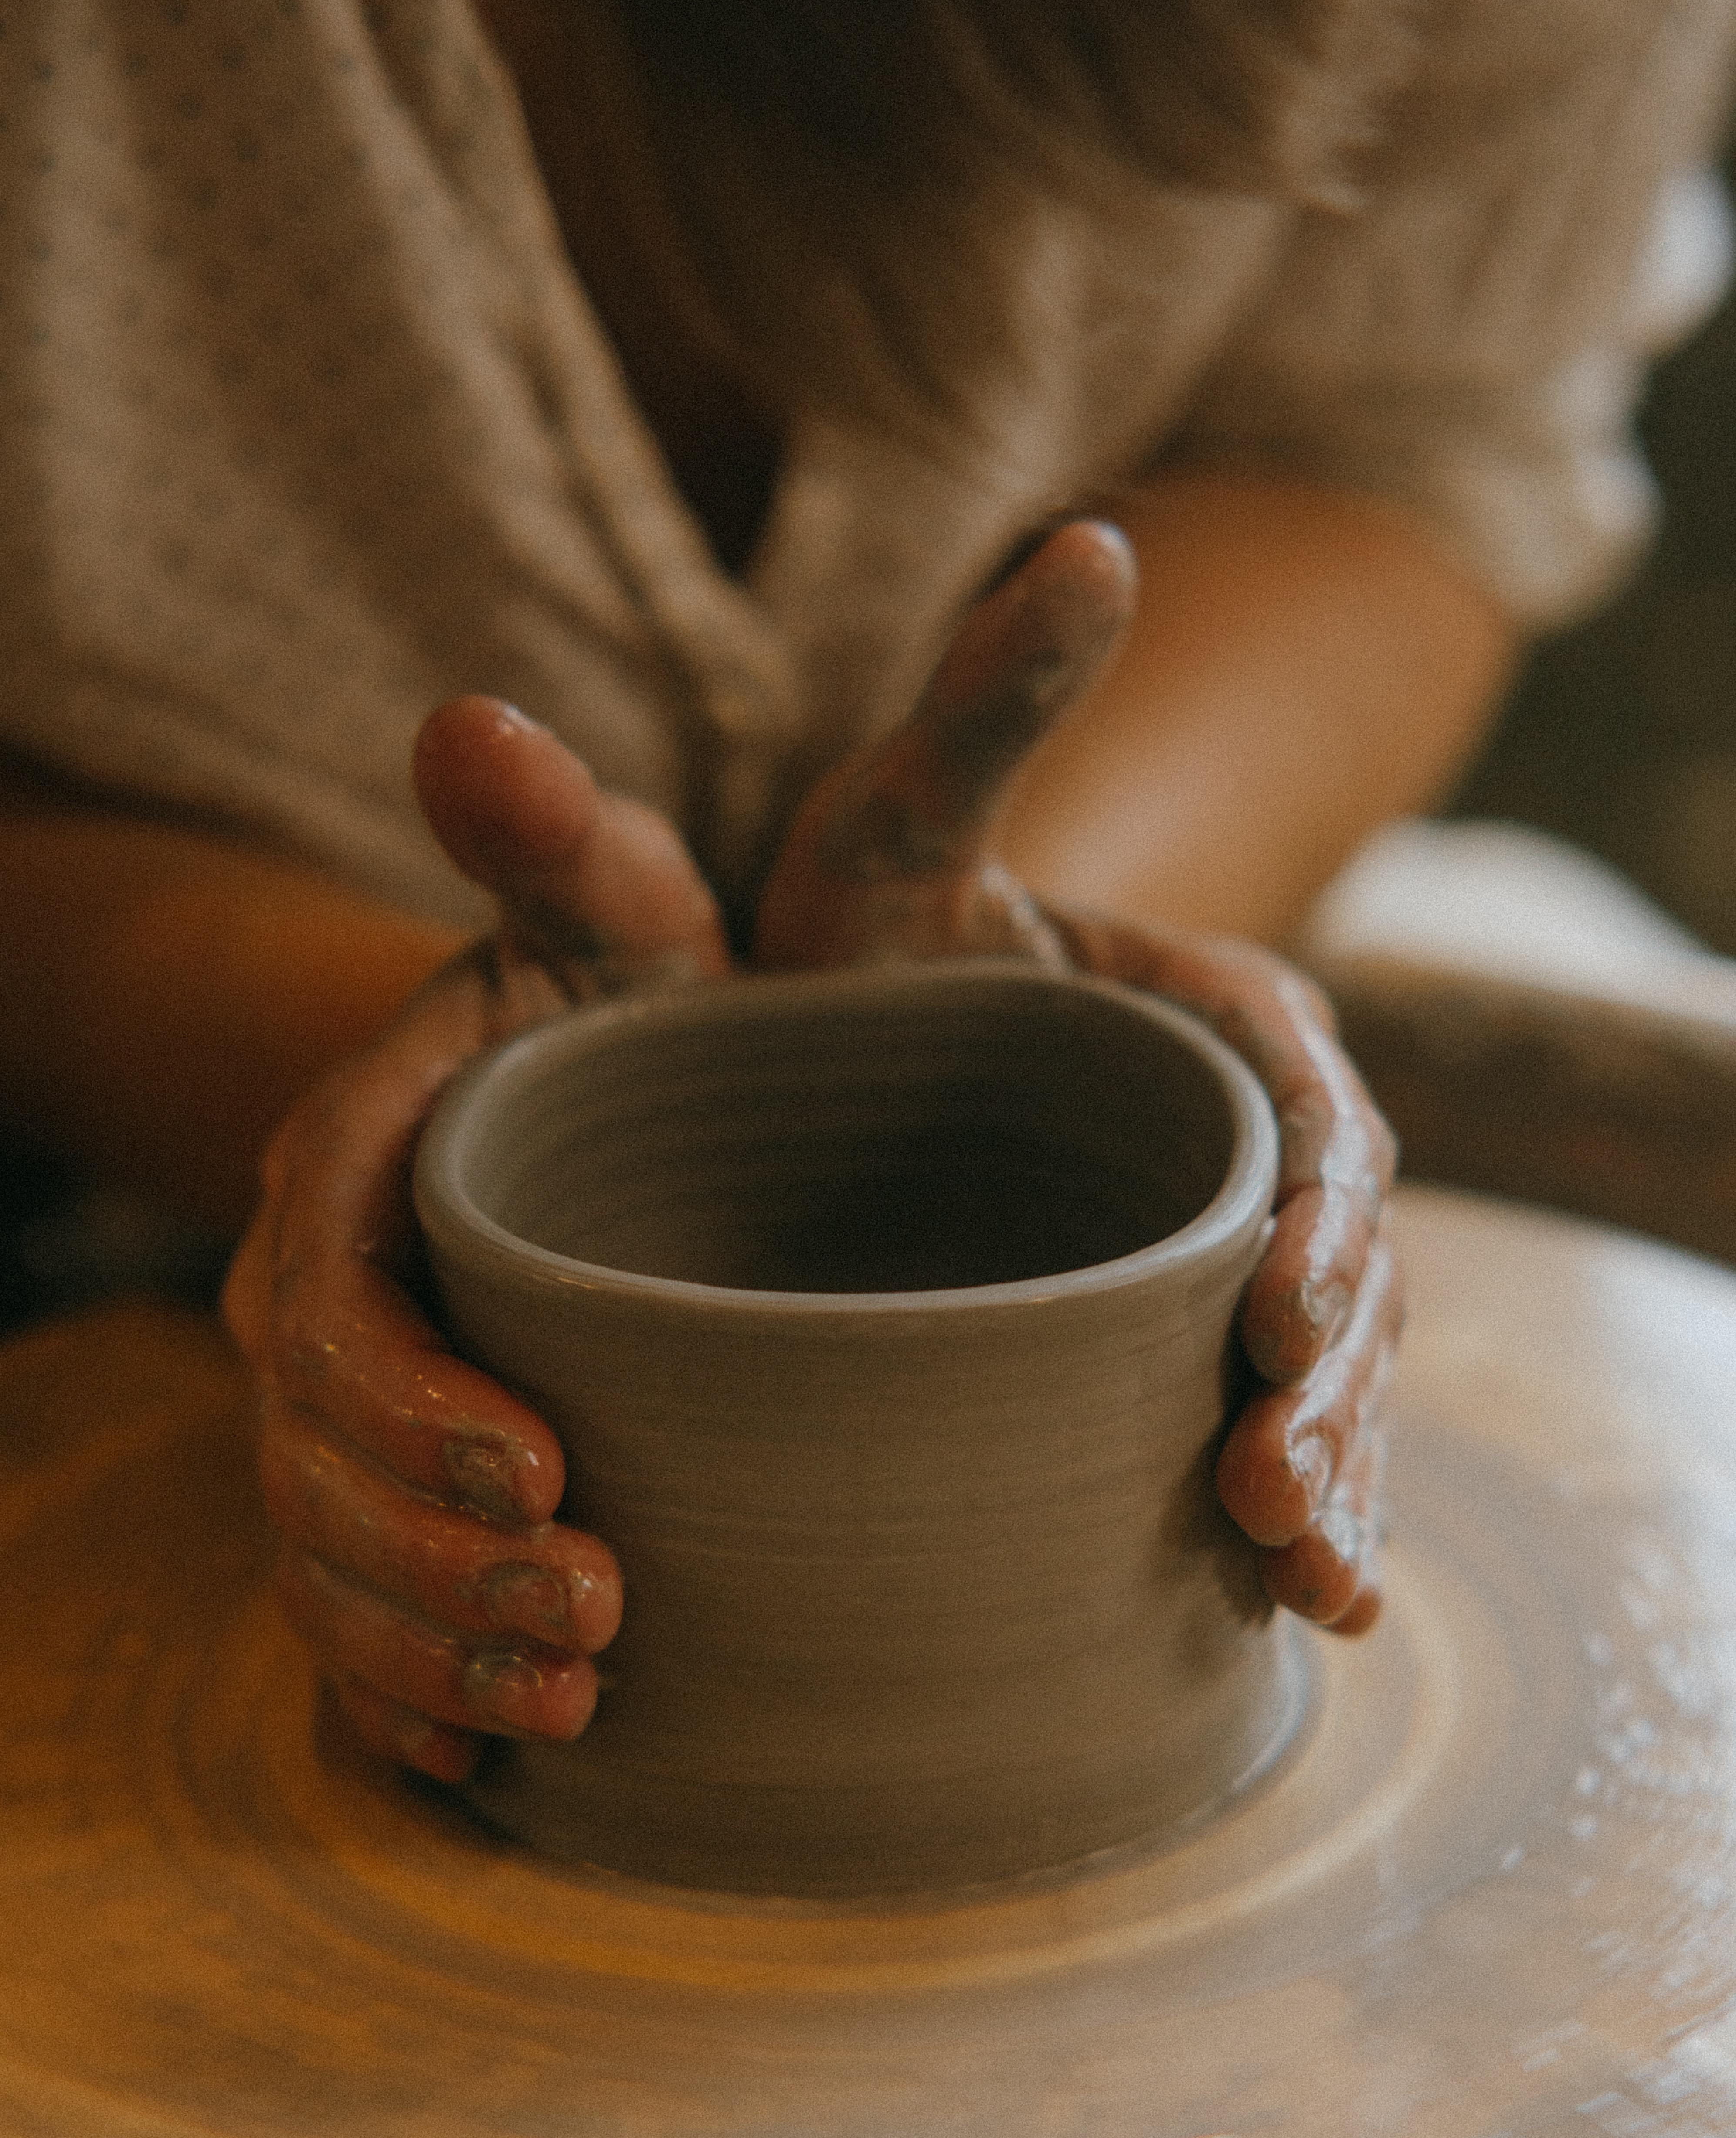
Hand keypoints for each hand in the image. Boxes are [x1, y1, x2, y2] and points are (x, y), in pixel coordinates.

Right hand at [223, 698, 731, 1782]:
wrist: (645, 1099)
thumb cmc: (643, 998)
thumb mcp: (618, 906)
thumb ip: (557, 839)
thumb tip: (469, 723)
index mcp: (351, 1173)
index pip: (328, 1312)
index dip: (409, 1407)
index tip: (546, 1473)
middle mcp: (317, 1309)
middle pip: (314, 1470)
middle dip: (436, 1563)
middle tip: (599, 1619)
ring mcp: (343, 1423)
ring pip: (327, 1568)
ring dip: (430, 1652)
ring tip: (571, 1707)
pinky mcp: (390, 1506)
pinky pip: (352, 1627)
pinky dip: (406, 1705)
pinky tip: (493, 1766)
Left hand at [753, 518, 1399, 1634]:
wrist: (799, 1047)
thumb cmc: (851, 928)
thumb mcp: (891, 819)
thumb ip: (980, 702)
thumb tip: (1085, 535)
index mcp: (1204, 1014)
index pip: (1305, 1104)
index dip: (1314, 1208)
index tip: (1274, 1305)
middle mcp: (1237, 1139)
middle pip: (1338, 1259)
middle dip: (1327, 1380)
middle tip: (1265, 1489)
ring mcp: (1218, 1251)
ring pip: (1323, 1364)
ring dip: (1327, 1464)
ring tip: (1305, 1572)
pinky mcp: (1179, 1342)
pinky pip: (1267, 1422)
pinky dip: (1296, 1504)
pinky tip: (1301, 1602)